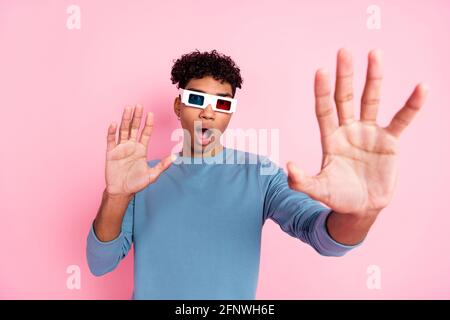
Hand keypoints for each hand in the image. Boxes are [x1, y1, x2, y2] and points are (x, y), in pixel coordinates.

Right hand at [105, 105, 175, 196]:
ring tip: (128, 109)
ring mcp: (121, 148)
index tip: (151, 114)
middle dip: (137, 117)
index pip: (145, 133)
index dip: (148, 124)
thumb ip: (163, 165)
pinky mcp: (111, 152)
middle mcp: (131, 146)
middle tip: (139, 105)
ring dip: (125, 119)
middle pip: (134, 128)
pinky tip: (114, 124)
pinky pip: (111, 140)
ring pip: (123, 130)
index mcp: (141, 149)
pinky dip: (112, 132)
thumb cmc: (136, 184)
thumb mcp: (152, 175)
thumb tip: (175, 157)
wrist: (121, 192)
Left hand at [287, 49, 427, 216]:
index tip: (321, 71)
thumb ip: (302, 181)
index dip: (322, 92)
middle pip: (345, 98)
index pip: (324, 110)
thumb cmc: (337, 197)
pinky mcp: (389, 141)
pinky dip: (411, 105)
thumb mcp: (319, 190)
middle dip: (344, 76)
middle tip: (343, 52)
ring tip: (375, 54)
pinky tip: (421, 88)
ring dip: (374, 78)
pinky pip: (401, 119)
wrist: (361, 208)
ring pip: (371, 100)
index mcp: (330, 138)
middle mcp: (348, 130)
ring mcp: (369, 133)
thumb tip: (288, 167)